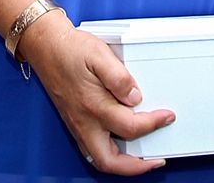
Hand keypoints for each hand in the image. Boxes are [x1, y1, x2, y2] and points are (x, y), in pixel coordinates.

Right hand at [21, 10, 174, 174]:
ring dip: (122, 164)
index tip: (167, 116)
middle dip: (135, 166)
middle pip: (110, 161)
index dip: (153, 124)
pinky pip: (92, 149)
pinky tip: (120, 144)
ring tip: (141, 157)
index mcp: (94, 106)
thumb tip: (136, 97)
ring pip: (99, 159)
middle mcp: (84, 122)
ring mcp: (77, 125)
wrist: (47, 47)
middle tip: (155, 160)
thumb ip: (120, 78)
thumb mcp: (100, 55)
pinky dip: (109, 154)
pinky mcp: (74, 122)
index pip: (130, 127)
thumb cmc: (72, 49)